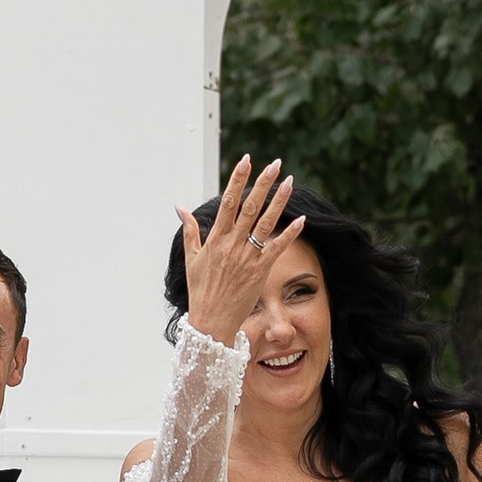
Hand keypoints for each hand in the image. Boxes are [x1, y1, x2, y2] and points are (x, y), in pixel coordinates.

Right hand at [175, 155, 301, 348]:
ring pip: (265, 223)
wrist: (211, 320)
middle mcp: (232, 244)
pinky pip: (277, 248)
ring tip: (290, 182)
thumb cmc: (200, 290)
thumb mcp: (191, 258)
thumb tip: (180, 207)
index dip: (238, 179)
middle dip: (263, 183)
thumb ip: (190, 230)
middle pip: (250, 207)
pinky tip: (301, 220)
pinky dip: (289, 234)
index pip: (228, 202)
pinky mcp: (260, 271)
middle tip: (275, 164)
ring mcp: (247, 257)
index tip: (246, 160)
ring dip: (279, 201)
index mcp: (215, 238)